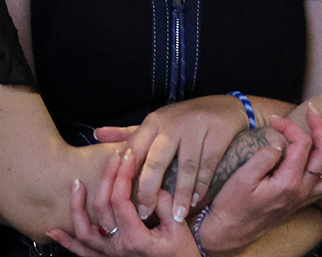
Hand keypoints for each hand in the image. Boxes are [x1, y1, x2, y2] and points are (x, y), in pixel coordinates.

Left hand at [49, 150, 198, 256]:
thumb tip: (151, 183)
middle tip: (114, 158)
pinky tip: (53, 230)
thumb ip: (164, 204)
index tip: (129, 156)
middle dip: (106, 178)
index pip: (121, 201)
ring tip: (75, 184)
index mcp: (136, 238)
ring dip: (77, 207)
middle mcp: (118, 247)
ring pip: (84, 231)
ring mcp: (110, 254)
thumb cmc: (182, 251)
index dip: (123, 175)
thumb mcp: (179, 228)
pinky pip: (82, 251)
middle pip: (102, 208)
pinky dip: (66, 241)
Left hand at [94, 95, 248, 222]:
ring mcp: (195, 128)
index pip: (135, 151)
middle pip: (156, 161)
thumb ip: (127, 134)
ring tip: (176, 216)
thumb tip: (96, 134)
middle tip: (145, 213)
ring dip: (180, 195)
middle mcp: (171, 123)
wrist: (225, 107)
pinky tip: (197, 200)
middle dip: (149, 190)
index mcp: (152, 123)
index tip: (123, 202)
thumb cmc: (184, 120)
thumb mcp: (155, 124)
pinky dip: (201, 186)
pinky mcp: (216, 134)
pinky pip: (207, 165)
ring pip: (185, 167)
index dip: (127, 178)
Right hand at [193, 111, 321, 253]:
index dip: (290, 126)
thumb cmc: (233, 205)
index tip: (275, 120)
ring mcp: (304, 198)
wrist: (232, 231)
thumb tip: (279, 141)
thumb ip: (263, 157)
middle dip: (320, 128)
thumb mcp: (242, 178)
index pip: (301, 144)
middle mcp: (301, 191)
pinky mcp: (302, 202)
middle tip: (313, 110)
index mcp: (287, 182)